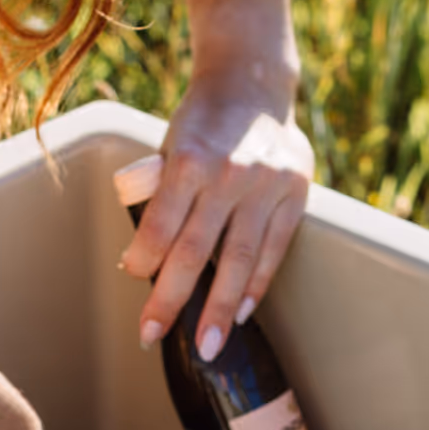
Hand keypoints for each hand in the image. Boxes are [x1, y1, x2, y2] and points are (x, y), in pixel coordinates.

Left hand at [119, 70, 314, 358]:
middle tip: (153, 336)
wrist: (253, 83)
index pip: (160, 224)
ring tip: (208, 346)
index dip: (144, 260)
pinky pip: (273, 250)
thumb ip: (160, 195)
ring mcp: (267, 187)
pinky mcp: (296, 194)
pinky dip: (256, 284)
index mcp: (190, 160)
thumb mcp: (170, 146)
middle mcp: (230, 175)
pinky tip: (241, 313)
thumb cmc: (202, 124)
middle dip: (172, 300)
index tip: (133, 281)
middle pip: (196, 252)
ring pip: (239, 260)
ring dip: (221, 308)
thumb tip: (144, 260)